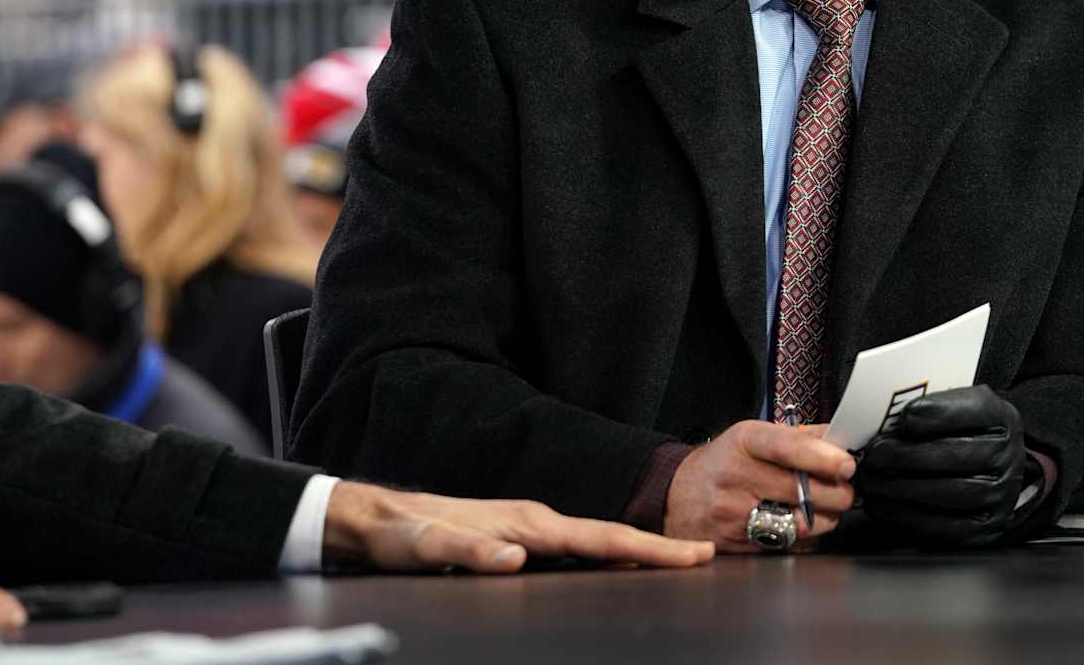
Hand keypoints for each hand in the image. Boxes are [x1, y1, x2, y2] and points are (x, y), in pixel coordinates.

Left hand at [322, 482, 714, 570]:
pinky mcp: (522, 538)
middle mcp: (536, 521)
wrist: (379, 517)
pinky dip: (609, 553)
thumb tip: (516, 558)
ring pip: (597, 541)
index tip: (691, 554)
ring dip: (637, 551)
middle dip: (658, 549)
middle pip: (610, 537)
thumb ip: (469, 553)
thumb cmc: (402, 534)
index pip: (600, 538)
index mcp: (527, 524)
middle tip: (704, 557)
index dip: (648, 549)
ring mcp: (531, 528)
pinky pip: (578, 547)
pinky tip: (617, 565)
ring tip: (676, 561)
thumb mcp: (427, 545)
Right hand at [664, 420, 856, 550]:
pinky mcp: (736, 545)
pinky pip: (787, 546)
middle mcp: (736, 477)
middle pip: (801, 491)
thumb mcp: (751, 436)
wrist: (674, 495)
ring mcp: (733, 515)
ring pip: (800, 524)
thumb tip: (838, 438)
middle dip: (837, 493)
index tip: (846, 465)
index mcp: (744, 442)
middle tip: (845, 490)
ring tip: (827, 509)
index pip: (786, 447)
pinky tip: (802, 526)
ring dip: (826, 519)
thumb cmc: (721, 463)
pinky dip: (805, 539)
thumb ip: (797, 436)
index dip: (822, 457)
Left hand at [858, 384, 1027, 546]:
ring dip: (899, 488)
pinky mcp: (983, 529)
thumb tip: (890, 416)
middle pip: (952, 455)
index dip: (933, 414)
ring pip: (945, 493)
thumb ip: (933, 404)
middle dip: (905, 456)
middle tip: (874, 454)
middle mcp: (1007, 458)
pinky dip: (905, 516)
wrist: (997, 472)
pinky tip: (883, 505)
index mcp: (1002, 419)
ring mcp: (998, 497)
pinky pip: (941, 526)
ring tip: (872, 480)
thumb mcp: (961, 407)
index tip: (900, 418)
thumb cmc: (967, 434)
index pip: (970, 411)